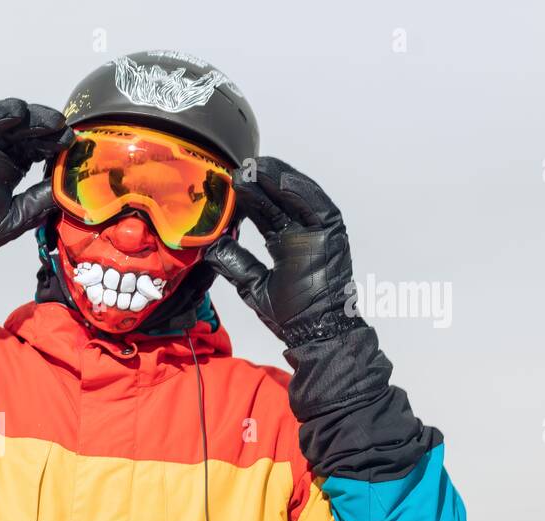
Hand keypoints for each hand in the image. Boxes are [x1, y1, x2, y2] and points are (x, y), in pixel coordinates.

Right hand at [0, 99, 73, 261]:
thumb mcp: (21, 214)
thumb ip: (42, 199)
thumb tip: (68, 187)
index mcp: (14, 166)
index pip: (39, 147)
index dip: (55, 143)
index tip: (71, 143)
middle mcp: (1, 151)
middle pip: (28, 130)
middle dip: (48, 128)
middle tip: (65, 130)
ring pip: (11, 122)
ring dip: (33, 117)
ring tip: (52, 121)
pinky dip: (1, 113)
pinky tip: (19, 111)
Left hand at [204, 156, 361, 346]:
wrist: (313, 331)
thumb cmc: (290, 314)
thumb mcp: (252, 285)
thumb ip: (235, 264)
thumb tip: (212, 247)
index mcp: (286, 244)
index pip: (266, 214)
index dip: (249, 199)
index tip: (231, 184)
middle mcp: (302, 234)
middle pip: (280, 201)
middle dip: (261, 182)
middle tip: (240, 167)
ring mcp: (318, 233)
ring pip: (298, 197)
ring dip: (279, 180)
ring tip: (257, 166)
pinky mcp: (332, 234)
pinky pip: (317, 206)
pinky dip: (300, 191)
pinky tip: (281, 178)